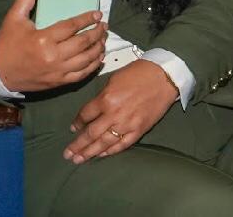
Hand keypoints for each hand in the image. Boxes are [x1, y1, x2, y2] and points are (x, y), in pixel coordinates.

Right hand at [0, 0, 106, 91]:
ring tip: (104, 39)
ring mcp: (57, 71)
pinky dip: (93, 66)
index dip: (87, 19)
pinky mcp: (58, 82)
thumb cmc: (7, 43)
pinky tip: (99, 57)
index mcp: (43, 39)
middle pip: (83, 42)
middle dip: (97, 32)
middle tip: (103, 26)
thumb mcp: (14, 18)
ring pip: (86, 59)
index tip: (97, 14)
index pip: (72, 26)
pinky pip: (81, 75)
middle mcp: (53, 56)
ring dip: (99, 48)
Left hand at [64, 59, 179, 163]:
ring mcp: (127, 124)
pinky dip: (111, 151)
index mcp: (106, 99)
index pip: (85, 115)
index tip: (73, 129)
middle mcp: (114, 115)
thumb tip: (95, 108)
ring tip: (79, 160)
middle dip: (78, 145)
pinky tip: (101, 155)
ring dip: (90, 152)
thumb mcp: (115, 78)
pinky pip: (122, 144)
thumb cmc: (139, 72)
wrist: (164, 76)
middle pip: (91, 133)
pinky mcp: (139, 129)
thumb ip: (103, 95)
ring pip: (104, 143)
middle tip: (67, 154)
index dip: (77, 123)